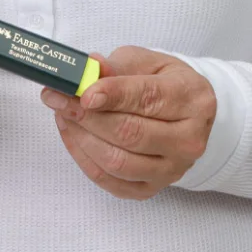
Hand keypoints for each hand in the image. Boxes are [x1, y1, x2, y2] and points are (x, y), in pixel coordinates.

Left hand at [41, 46, 216, 199]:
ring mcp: (172, 169)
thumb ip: (118, 66)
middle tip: (59, 99)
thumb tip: (91, 69)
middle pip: (130, 133)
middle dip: (87, 116)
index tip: (84, 93)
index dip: (113, 95)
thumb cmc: (163, 84)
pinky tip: (72, 135)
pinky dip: (83, 158)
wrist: (184, 116)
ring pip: (117, 161)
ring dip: (81, 138)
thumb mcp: (147, 63)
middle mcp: (189, 139)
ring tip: (63, 115)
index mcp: (193, 99)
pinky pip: (109, 180)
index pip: (149, 99)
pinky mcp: (151, 188)